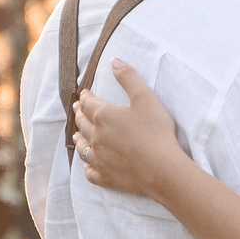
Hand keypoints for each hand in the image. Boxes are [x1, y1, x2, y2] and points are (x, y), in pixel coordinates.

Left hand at [71, 60, 189, 198]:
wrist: (162, 169)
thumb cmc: (156, 132)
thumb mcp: (145, 98)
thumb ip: (128, 78)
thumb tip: (114, 60)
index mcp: (104, 116)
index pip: (88, 103)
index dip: (85, 97)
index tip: (85, 93)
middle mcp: (96, 137)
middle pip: (82, 123)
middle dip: (79, 114)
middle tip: (77, 109)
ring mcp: (99, 159)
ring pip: (82, 147)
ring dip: (79, 138)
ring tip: (77, 134)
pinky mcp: (105, 177)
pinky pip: (89, 172)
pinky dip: (87, 166)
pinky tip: (88, 164)